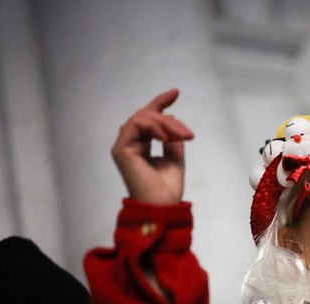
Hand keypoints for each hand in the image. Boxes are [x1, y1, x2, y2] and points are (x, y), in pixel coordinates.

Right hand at [111, 89, 194, 204]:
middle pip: (147, 116)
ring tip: (181, 136)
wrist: (162, 206)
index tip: (175, 92)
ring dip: (165, 123)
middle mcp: (130, 144)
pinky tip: (166, 137)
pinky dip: (154, 126)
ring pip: (142, 117)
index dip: (160, 103)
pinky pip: (136, 124)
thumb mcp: (175, 158)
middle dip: (169, 119)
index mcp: (141, 146)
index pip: (148, 119)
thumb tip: (173, 122)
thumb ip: (173, 139)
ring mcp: (123, 146)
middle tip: (188, 134)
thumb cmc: (167, 189)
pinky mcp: (121, 149)